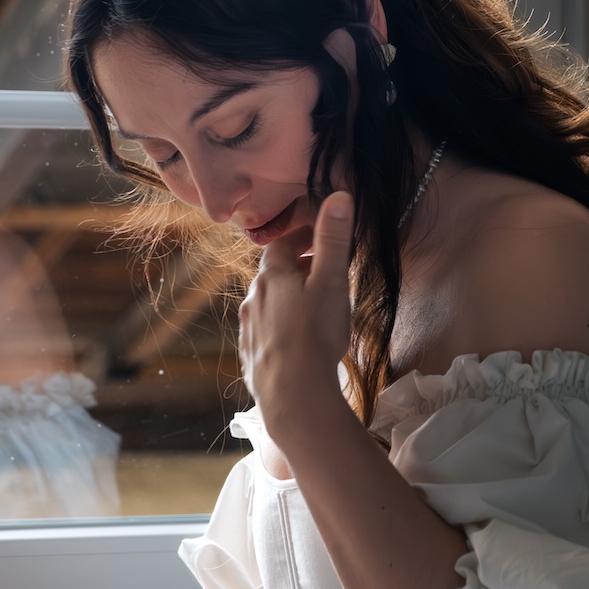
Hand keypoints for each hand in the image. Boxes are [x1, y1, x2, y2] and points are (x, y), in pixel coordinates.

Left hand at [238, 192, 353, 440]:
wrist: (292, 392)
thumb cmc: (315, 333)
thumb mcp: (331, 282)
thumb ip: (334, 240)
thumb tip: (339, 195)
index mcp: (273, 276)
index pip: (283, 245)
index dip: (302, 238)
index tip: (320, 238)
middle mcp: (254, 297)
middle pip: (274, 274)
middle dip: (296, 269)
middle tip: (322, 273)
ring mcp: (249, 328)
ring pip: (267, 303)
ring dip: (286, 299)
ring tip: (310, 308)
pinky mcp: (250, 355)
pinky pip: (264, 331)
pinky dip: (279, 327)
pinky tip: (294, 340)